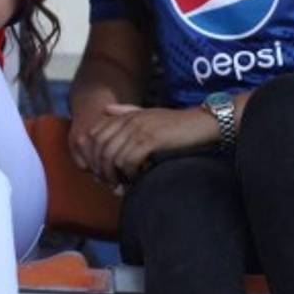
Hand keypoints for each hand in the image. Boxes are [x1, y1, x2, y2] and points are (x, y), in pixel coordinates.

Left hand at [86, 105, 217, 185]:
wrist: (201, 123)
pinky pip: (128, 160)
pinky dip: (129, 174)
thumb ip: (126, 111)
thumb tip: (106, 110)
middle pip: (99, 147)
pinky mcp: (150, 140)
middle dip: (100, 168)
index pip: (93, 134)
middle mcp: (128, 120)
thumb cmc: (175, 123)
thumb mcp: (148, 113)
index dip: (92, 155)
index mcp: (125, 115)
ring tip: (122, 184)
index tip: (99, 170)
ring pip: (112, 156)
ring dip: (114, 174)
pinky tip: (136, 178)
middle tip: (109, 182)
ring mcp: (139, 129)